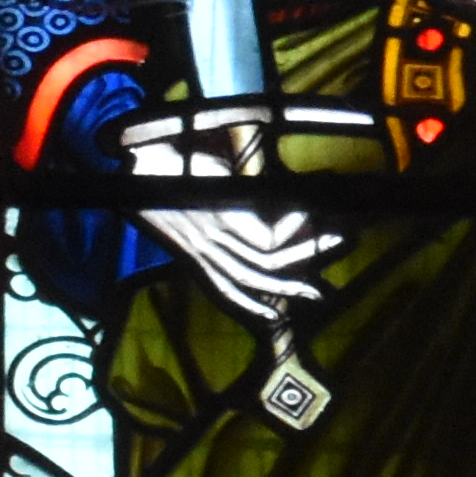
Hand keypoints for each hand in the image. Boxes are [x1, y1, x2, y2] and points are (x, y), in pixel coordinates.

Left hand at [122, 109, 331, 322]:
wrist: (135, 158)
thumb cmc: (162, 176)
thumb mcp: (188, 205)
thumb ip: (217, 220)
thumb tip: (256, 216)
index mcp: (189, 254)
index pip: (223, 292)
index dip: (249, 308)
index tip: (274, 318)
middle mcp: (200, 253)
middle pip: (252, 283)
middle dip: (291, 290)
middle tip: (323, 295)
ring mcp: (211, 236)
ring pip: (266, 263)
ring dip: (307, 254)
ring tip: (339, 238)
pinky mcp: (218, 217)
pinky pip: (264, 237)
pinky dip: (292, 226)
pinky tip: (307, 209)